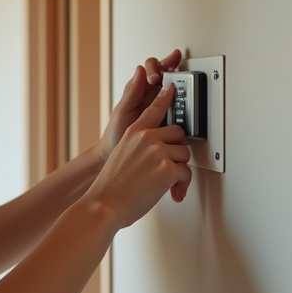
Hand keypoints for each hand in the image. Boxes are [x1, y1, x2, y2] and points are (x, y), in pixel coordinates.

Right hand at [86, 84, 191, 228]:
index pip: (154, 109)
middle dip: (177, 150)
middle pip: (178, 134)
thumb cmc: (111, 186)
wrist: (105, 203)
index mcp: (134, 132)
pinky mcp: (168, 169)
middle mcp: (147, 138)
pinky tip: (171, 192)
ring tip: (167, 183)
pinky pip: (186, 174)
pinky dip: (181, 186)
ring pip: (184, 155)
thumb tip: (158, 150)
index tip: (171, 88)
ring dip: (179, 171)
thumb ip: (139, 146)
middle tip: (170, 166)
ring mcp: (158, 152)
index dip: (165, 98)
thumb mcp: (122, 155)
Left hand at [99, 49, 182, 160]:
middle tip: (176, 63)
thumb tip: (140, 69)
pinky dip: (185, 99)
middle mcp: (151, 94)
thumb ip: (132, 91)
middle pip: (165, 72)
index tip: (155, 79)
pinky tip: (187, 97)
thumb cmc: (116, 134)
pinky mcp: (170, 117)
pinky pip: (180, 104)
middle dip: (172, 63)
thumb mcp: (122, 111)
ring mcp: (162, 104)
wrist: (122, 157)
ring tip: (184, 77)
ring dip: (180, 78)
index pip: (150, 68)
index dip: (155, 68)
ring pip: (175, 86)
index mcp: (138, 89)